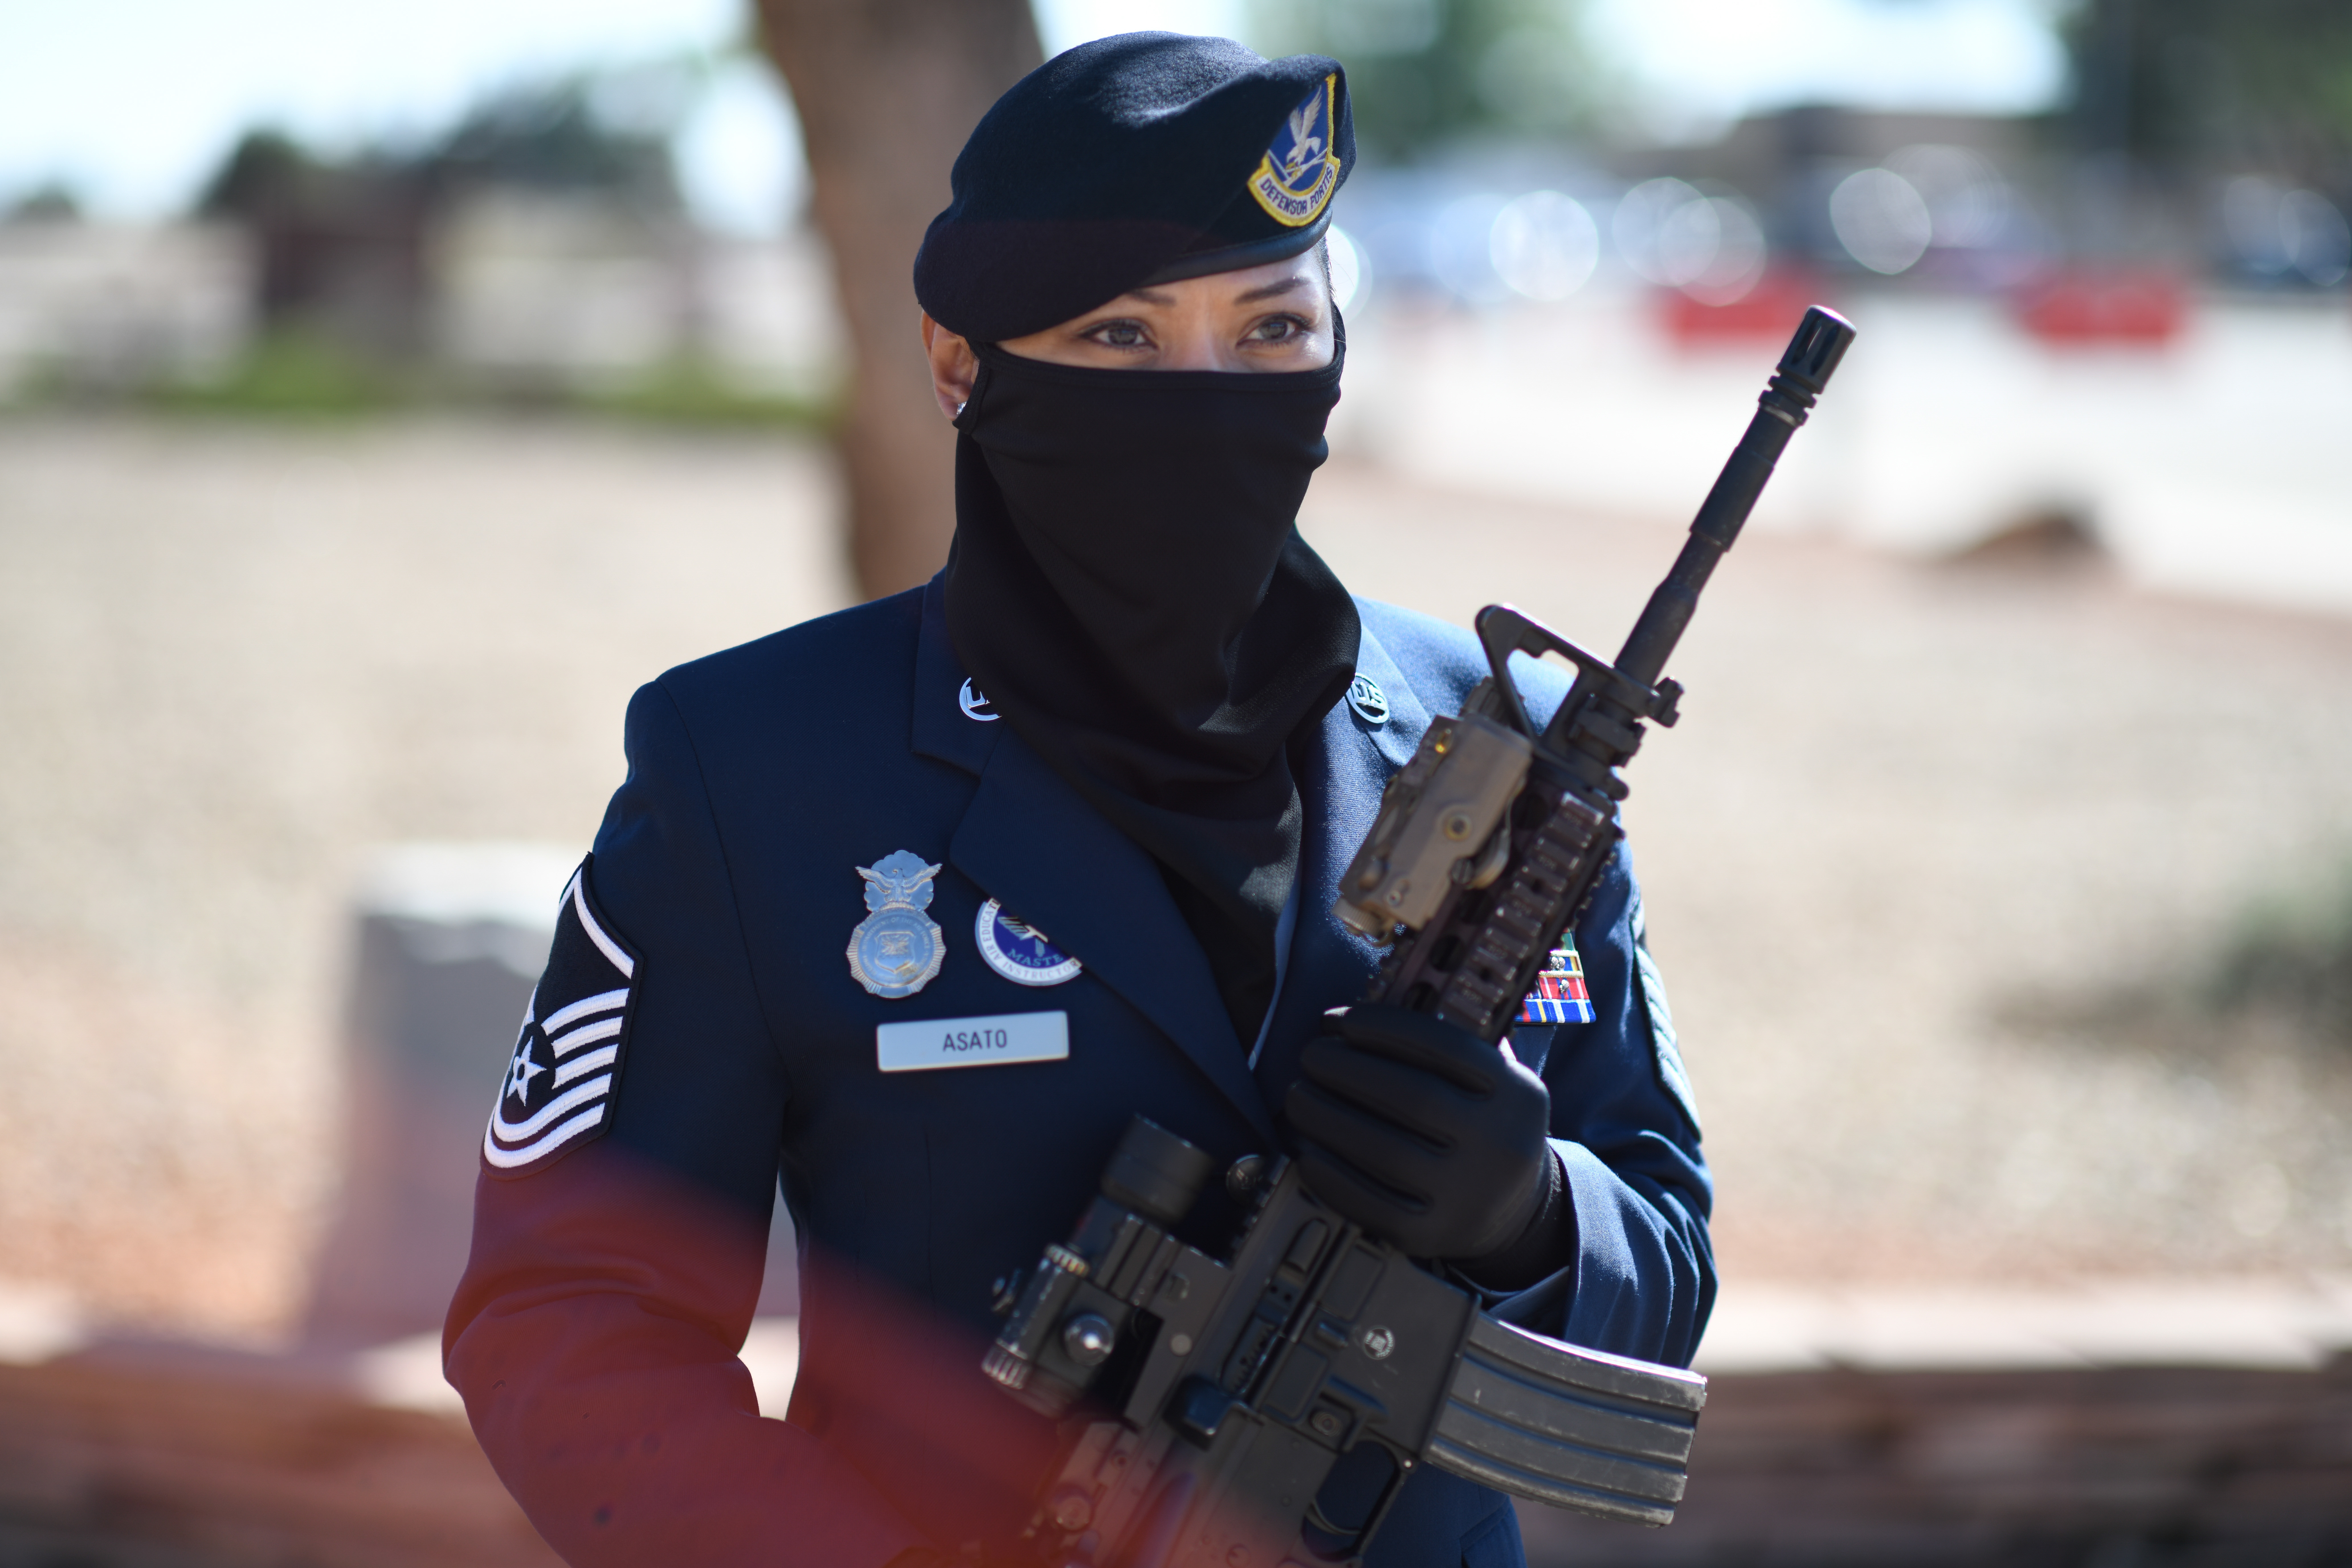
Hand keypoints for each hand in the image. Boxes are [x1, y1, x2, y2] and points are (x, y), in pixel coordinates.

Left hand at [1282, 1004, 1553, 1260]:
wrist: (1517, 1210)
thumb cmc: (1480, 1128)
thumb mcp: (1490, 1084)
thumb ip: (1443, 1050)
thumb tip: (1358, 1020)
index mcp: (1517, 1094)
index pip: (1447, 1047)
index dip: (1384, 1028)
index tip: (1338, 1020)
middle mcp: (1501, 1144)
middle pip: (1411, 1097)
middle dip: (1347, 1070)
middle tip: (1311, 1057)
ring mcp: (1469, 1195)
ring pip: (1384, 1151)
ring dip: (1327, 1117)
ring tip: (1299, 1096)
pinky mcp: (1432, 1235)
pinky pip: (1369, 1203)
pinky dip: (1330, 1173)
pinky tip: (1307, 1149)